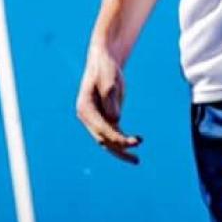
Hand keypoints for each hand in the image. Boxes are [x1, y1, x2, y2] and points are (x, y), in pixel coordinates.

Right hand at [75, 45, 142, 163]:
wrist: (104, 61)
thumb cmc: (105, 68)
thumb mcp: (108, 79)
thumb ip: (110, 98)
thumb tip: (116, 119)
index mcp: (84, 108)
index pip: (101, 129)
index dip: (116, 138)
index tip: (132, 142)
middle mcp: (88, 117)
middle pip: (102, 139)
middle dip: (119, 148)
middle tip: (137, 156)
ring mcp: (96, 119)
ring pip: (107, 141)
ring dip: (122, 150)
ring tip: (137, 160)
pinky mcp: (105, 117)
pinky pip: (114, 133)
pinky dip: (124, 139)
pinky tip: (137, 141)